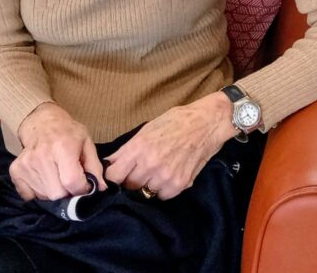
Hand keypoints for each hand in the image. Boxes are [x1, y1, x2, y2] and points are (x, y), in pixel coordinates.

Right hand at [12, 102, 105, 200]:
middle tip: (72, 183)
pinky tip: (46, 179)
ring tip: (58, 177)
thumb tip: (101, 189)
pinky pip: (30, 196)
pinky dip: (40, 193)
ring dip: (55, 192)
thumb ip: (95, 167)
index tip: (86, 186)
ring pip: (44, 197)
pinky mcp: (15, 171)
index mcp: (63, 148)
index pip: (71, 181)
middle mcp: (42, 156)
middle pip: (57, 193)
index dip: (82, 189)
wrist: (41, 123)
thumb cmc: (68, 133)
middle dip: (68, 193)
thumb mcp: (87, 143)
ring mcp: (26, 164)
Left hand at [104, 92, 236, 199]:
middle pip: (129, 186)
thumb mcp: (147, 129)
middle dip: (132, 180)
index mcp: (139, 148)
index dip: (113, 177)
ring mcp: (165, 175)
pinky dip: (164, 188)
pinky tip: (170, 174)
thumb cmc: (176, 121)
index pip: (113, 176)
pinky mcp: (180, 183)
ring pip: (145, 192)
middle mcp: (150, 164)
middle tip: (142, 170)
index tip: (117, 176)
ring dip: (149, 184)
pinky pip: (163, 196)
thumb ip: (127, 150)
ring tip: (160, 170)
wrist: (208, 122)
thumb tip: (108, 164)